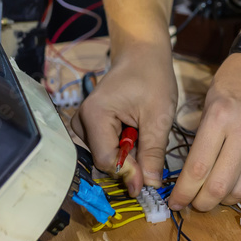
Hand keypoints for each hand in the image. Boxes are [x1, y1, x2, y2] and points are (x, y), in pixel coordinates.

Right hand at [71, 39, 177, 194]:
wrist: (143, 55)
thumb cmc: (152, 77)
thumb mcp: (159, 115)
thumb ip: (153, 151)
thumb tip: (150, 186)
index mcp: (94, 115)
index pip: (106, 160)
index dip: (128, 174)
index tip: (150, 183)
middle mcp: (81, 121)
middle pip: (104, 160)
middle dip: (129, 164)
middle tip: (152, 156)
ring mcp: (83, 124)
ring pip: (106, 156)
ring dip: (128, 155)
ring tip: (144, 134)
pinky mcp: (90, 126)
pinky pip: (107, 147)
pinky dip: (124, 147)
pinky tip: (136, 132)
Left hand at [168, 53, 240, 210]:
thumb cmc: (235, 78)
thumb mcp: (210, 100)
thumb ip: (203, 136)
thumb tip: (191, 173)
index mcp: (220, 116)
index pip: (197, 169)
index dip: (183, 193)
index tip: (175, 203)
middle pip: (220, 186)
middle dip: (202, 203)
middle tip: (194, 203)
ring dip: (224, 199)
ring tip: (214, 194)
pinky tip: (235, 177)